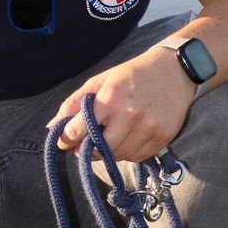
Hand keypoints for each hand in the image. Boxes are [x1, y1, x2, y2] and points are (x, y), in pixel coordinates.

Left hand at [48, 48, 195, 161]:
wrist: (175, 70)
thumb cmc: (132, 75)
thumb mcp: (100, 81)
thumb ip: (74, 104)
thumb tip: (52, 127)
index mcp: (110, 98)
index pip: (78, 129)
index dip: (67, 139)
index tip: (65, 141)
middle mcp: (129, 114)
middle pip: (99, 149)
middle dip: (88, 150)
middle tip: (87, 144)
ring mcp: (148, 127)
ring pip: (119, 156)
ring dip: (110, 151)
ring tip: (113, 135)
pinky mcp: (163, 137)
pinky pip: (137, 157)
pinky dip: (129, 152)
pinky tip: (131, 136)